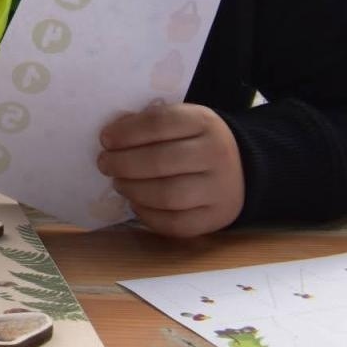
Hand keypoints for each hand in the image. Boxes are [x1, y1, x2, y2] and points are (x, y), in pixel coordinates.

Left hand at [97, 103, 243, 237]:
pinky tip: (136, 203)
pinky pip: (175, 224)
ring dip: (133, 190)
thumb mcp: (180, 121)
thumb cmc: (194, 141)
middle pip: (159, 161)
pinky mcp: (216, 218)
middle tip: (105, 164)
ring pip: (166, 195)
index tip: (105, 140)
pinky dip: (148, 215)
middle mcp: (217, 154)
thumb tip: (111, 137)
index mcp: (204, 122)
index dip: (126, 132)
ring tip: (119, 183)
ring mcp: (220, 189)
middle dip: (123, 164)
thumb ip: (148, 124)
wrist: (240, 167)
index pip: (159, 123)